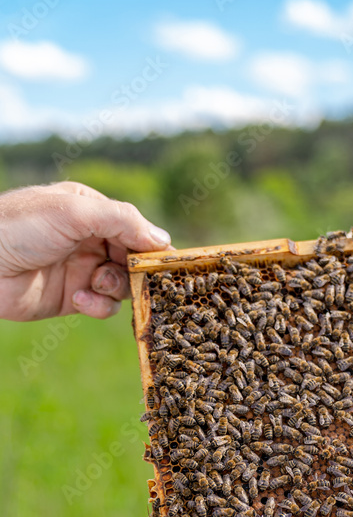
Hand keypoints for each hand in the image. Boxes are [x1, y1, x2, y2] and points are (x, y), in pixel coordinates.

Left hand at [0, 181, 171, 321]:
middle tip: (140, 281)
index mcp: (91, 210)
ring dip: (116, 288)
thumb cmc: (20, 227)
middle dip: (138, 271)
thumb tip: (164, 240)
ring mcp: (81, 269)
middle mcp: (90, 239)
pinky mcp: (73, 298)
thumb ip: (122, 221)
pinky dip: (99, 306)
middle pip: (134, 259)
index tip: (167, 264)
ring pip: (122, 285)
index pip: (136, 228)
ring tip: (95, 284)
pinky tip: (79, 299)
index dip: (152, 246)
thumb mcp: (75, 212)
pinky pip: (104, 306)